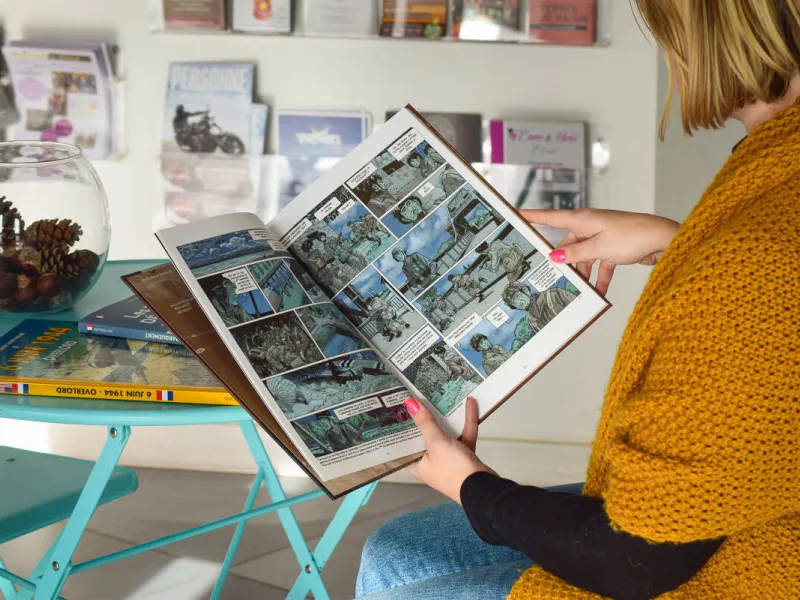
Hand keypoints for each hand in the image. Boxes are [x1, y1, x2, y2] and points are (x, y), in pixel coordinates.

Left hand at [404, 396, 495, 503]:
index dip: (400, 428)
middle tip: (417, 397)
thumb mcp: (436, 443)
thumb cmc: (453, 469)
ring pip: (445, 434)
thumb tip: (409, 403)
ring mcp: (449, 458)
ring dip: (446, 418)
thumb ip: (425, 423)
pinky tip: (469, 403)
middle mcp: (431, 462)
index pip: (405, 444)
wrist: (483, 487)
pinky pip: (463, 435)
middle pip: (425, 437)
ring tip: (441, 396)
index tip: (397, 410)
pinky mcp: (465, 455)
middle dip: (424, 418)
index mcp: (417, 464)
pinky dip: (466, 421)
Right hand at [520, 208, 679, 294]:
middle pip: (567, 245)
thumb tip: (554, 257)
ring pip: (583, 256)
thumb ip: (575, 255)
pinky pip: (599, 264)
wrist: (663, 239)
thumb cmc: (633, 235)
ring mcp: (601, 237)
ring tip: (578, 289)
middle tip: (555, 278)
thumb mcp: (599, 248)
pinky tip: (598, 291)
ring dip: (582, 272)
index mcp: (582, 220)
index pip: (550, 217)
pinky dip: (599, 276)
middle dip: (563, 262)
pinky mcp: (612, 248)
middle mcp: (589, 226)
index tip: (516, 215)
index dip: (532, 216)